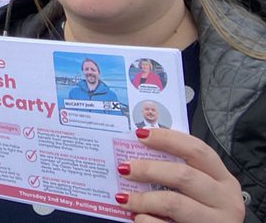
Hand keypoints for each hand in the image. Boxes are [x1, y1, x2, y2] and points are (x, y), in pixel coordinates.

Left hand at [116, 127, 244, 221]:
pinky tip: (138, 217)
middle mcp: (225, 200)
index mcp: (224, 180)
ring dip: (143, 199)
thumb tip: (137, 156)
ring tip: (123, 198)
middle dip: (149, 169)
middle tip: (124, 169)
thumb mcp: (202, 190)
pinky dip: (148, 221)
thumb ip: (180, 173)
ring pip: (174, 203)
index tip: (140, 134)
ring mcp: (216, 222)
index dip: (168, 139)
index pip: (197, 150)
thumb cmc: (203, 213)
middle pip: (183, 175)